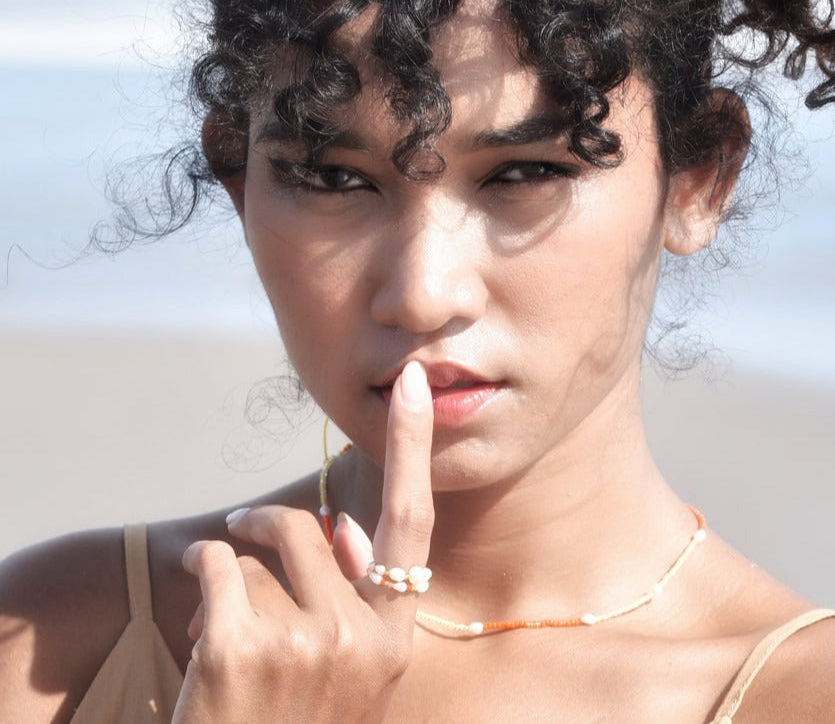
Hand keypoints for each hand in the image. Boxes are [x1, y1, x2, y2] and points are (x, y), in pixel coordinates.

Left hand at [173, 360, 433, 723]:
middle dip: (266, 522)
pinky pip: (218, 567)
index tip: (414, 382)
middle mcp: (359, 637)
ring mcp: (302, 644)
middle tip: (241, 528)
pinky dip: (199, 574)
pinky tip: (192, 612)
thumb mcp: (348, 679)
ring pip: (261, 551)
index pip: (412, 522)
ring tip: (210, 609)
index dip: (412, 445)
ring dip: (229, 566)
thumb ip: (356, 605)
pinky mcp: (239, 647)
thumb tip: (346, 534)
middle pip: (311, 529)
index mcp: (394, 641)